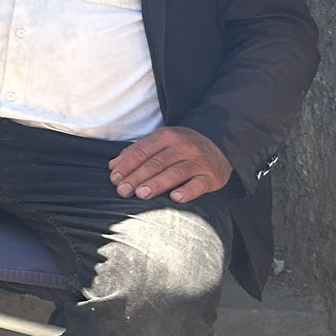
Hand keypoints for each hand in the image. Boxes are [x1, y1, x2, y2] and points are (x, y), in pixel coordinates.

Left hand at [109, 127, 231, 203]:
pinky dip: (188, 191)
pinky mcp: (211, 176)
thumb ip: (138, 151)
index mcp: (167, 136)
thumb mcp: (162, 142)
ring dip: (156, 183)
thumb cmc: (182, 147)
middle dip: (136, 177)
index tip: (115, 179)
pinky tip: (176, 198)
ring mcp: (198, 161)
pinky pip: (199, 184)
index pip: (142, 151)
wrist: (221, 145)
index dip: (126, 165)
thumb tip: (114, 166)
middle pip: (155, 163)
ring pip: (174, 172)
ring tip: (141, 194)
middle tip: (123, 191)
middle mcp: (182, 146)